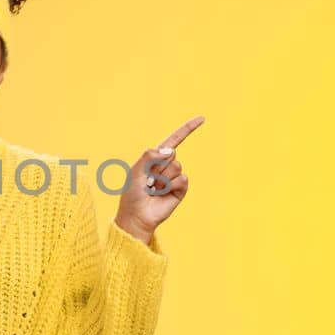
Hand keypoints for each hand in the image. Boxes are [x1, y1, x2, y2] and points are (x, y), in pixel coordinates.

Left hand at [114, 116, 204, 244]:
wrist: (137, 216)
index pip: (174, 140)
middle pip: (172, 154)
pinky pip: (183, 179)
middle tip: (148, 180)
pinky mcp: (181, 189)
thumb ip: (149, 156)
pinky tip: (163, 193)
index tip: (202, 118)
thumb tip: (170, 149)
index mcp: (155, 158)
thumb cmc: (132, 194)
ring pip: (176, 166)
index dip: (187, 129)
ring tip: (154, 188)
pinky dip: (171, 186)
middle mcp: (166, 166)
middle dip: (158, 166)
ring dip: (162, 178)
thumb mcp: (135, 170)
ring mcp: (174, 177)